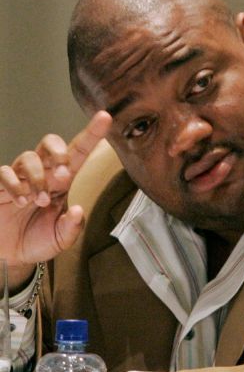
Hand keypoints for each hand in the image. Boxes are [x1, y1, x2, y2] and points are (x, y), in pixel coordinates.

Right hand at [0, 111, 110, 289]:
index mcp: (62, 182)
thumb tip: (77, 210)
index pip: (79, 153)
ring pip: (29, 157)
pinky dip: (14, 185)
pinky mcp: (0, 185)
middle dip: (58, 151)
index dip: (92, 134)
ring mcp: (20, 177)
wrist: (10, 254)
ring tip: (40, 201)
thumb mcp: (62, 238)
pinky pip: (5, 173)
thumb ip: (72, 227)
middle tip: (63, 173)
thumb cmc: (38, 240)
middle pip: (50, 143)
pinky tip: (20, 201)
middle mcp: (43, 174)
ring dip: (37, 178)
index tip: (105, 117)